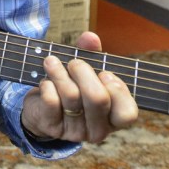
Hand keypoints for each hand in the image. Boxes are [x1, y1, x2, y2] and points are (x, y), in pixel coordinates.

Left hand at [20, 31, 137, 143]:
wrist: (41, 107)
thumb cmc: (70, 86)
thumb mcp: (84, 71)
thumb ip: (91, 53)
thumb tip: (90, 37)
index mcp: (113, 118)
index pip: (128, 113)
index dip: (118, 90)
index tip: (104, 73)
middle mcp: (98, 129)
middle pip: (97, 98)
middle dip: (83, 71)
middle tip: (74, 63)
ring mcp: (75, 131)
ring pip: (72, 96)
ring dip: (59, 72)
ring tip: (51, 62)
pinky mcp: (52, 127)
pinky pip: (52, 101)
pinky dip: (47, 84)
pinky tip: (45, 82)